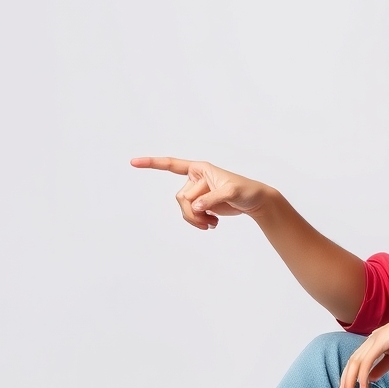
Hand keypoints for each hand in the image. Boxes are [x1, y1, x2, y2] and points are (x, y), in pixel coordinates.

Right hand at [131, 157, 273, 229]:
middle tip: (208, 222)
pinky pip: (191, 216)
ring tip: (212, 225)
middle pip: (181, 198)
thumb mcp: (231, 193)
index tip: (133, 162)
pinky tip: (213, 224)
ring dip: (196, 220)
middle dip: (192, 213)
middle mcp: (195, 178)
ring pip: (184, 209)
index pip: (171, 165)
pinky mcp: (201, 204)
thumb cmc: (246, 190)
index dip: (152, 164)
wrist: (255, 202)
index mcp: (199, 168)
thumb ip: (211, 199)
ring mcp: (197, 192)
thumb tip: (195, 207)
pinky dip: (199, 222)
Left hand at [339, 301, 388, 387]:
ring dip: (351, 381)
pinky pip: (367, 361)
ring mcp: (374, 340)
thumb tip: (370, 378)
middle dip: (346, 381)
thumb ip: (383, 366)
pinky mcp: (380, 341)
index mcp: (373, 343)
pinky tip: (364, 387)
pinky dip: (363, 375)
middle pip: (352, 363)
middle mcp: (370, 341)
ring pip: (356, 363)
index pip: (356, 361)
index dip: (349, 376)